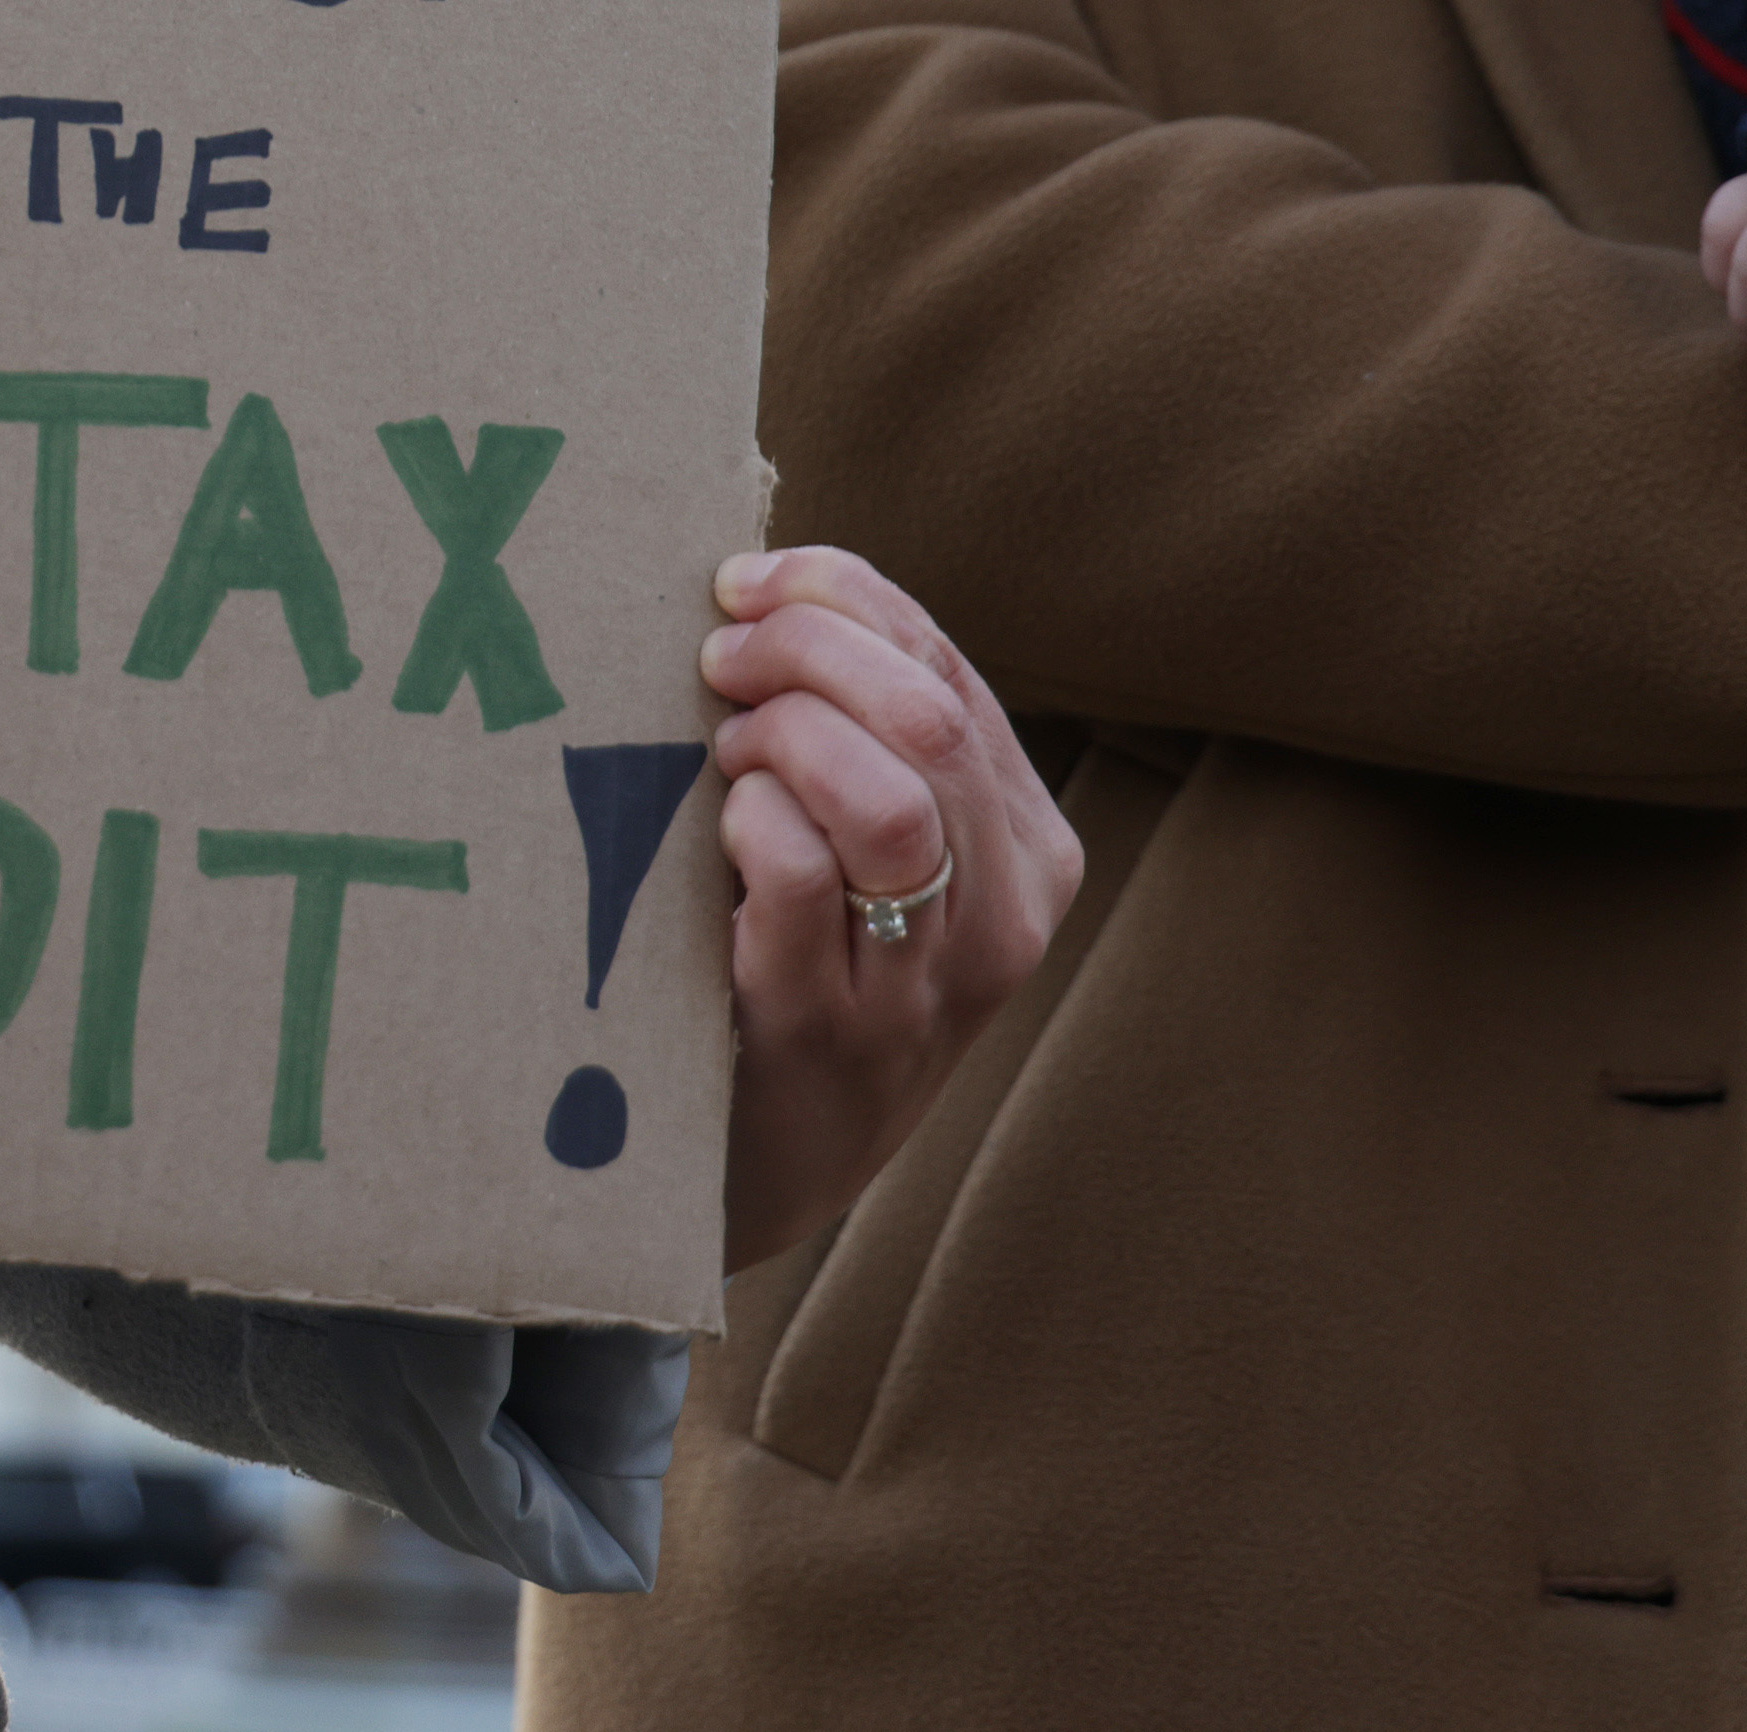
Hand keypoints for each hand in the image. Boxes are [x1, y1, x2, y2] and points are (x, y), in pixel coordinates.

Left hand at [700, 544, 1082, 1273]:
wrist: (766, 1162)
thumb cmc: (800, 960)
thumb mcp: (873, 850)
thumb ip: (860, 732)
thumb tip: (763, 584)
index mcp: (1028, 848)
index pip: (946, 669)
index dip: (839, 596)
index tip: (743, 584)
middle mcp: (1003, 917)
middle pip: (926, 720)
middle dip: (807, 649)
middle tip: (717, 659)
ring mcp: (921, 989)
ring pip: (888, 800)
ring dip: (784, 735)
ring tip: (723, 751)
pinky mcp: (826, 1037)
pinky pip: (801, 881)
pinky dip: (751, 821)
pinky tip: (719, 826)